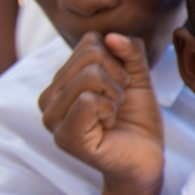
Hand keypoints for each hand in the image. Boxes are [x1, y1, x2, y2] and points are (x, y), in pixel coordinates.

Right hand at [39, 33, 164, 194]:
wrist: (146, 157)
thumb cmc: (137, 119)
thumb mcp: (137, 77)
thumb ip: (130, 52)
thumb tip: (111, 36)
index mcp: (61, 80)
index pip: (90, 42)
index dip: (118, 60)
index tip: (121, 85)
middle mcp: (48, 98)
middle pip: (91, 55)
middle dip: (118, 76)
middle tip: (118, 101)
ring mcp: (53, 119)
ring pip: (89, 76)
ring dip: (115, 94)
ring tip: (113, 113)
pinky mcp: (65, 137)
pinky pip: (87, 100)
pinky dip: (109, 109)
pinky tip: (108, 125)